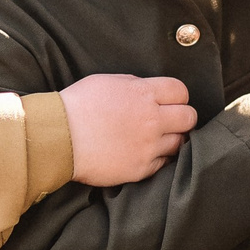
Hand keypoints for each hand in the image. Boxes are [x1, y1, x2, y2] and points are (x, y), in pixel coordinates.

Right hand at [60, 74, 195, 186]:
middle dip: (182, 117)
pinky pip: (165, 163)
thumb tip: (148, 91)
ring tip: (156, 139)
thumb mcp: (108, 82)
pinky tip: (144, 153)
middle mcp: (152, 119)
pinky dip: (158, 158)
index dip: (177, 96)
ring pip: (181, 142)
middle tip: (170, 121)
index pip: (181, 91)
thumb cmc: (78, 105)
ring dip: (172, 139)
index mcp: (143, 93)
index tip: (170, 102)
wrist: (59, 137)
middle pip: (189, 117)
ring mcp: (148, 145)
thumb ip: (135, 85)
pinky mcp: (141, 168)